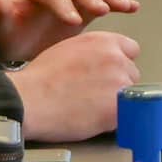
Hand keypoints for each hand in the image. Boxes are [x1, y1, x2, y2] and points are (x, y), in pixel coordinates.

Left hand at [0, 0, 139, 61]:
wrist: (17, 42)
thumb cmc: (7, 34)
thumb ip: (1, 15)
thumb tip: (2, 0)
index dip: (61, 1)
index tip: (72, 21)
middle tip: (100, 12)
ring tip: (123, 7)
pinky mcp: (86, 6)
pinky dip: (118, 1)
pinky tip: (133, 8)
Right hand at [8, 31, 141, 141]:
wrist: (29, 100)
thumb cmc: (40, 78)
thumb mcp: (69, 48)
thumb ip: (93, 52)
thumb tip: (102, 61)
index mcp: (104, 41)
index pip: (131, 50)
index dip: (120, 63)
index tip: (112, 72)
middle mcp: (116, 59)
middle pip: (132, 73)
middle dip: (119, 83)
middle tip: (97, 94)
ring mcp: (119, 84)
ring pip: (131, 95)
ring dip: (117, 102)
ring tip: (92, 107)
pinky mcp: (117, 109)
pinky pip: (126, 115)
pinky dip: (114, 120)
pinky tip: (94, 119)